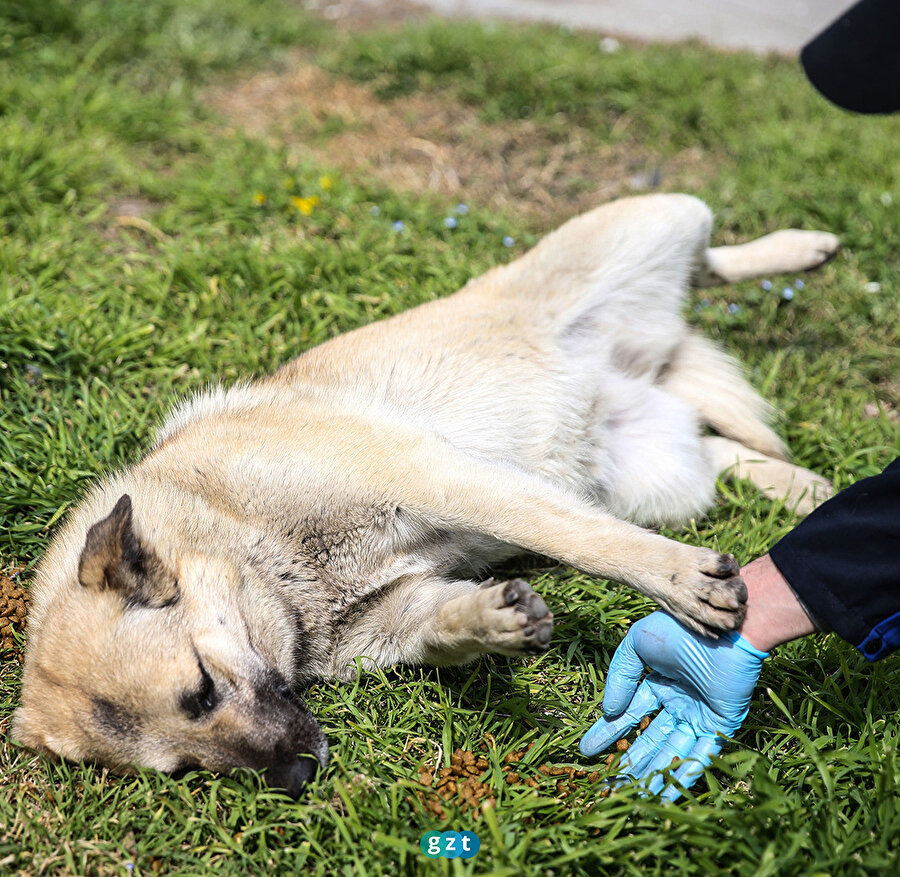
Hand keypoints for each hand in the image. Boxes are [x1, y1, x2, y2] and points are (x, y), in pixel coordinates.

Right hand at [579, 610, 767, 800]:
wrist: (722, 630)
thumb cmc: (679, 629)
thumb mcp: (637, 644)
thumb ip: (620, 675)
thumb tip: (608, 710)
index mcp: (658, 682)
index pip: (629, 713)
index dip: (608, 731)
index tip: (588, 750)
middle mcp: (677, 702)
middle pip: (649, 738)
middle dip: (630, 759)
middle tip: (610, 782)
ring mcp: (698, 716)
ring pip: (672, 751)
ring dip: (655, 773)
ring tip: (634, 794)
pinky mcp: (719, 725)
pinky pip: (700, 753)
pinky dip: (685, 773)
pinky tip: (667, 791)